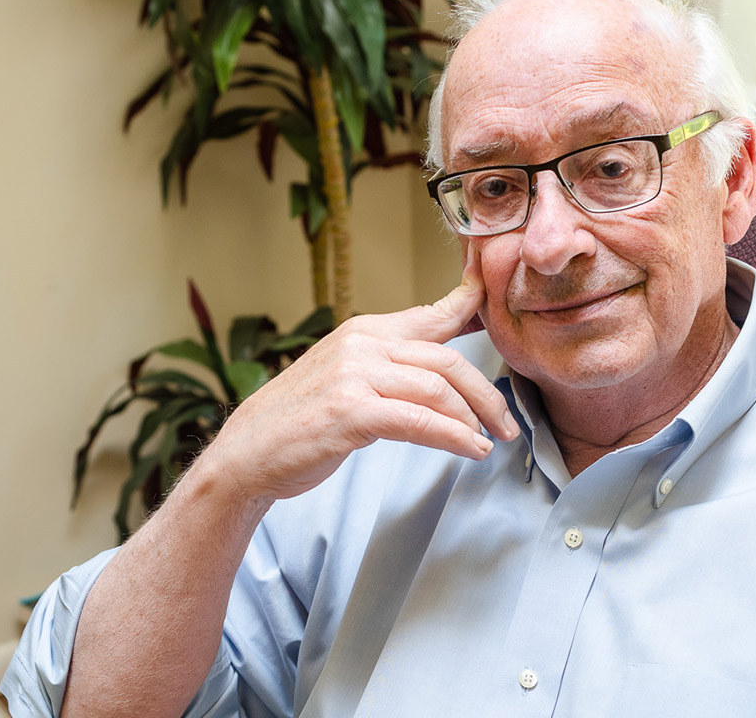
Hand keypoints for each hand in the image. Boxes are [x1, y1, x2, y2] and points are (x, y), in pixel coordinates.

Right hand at [205, 249, 519, 503]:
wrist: (246, 455)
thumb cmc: (302, 420)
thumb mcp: (349, 377)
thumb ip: (394, 365)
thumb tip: (441, 365)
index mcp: (366, 331)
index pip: (432, 314)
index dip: (471, 304)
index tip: (499, 301)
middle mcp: (362, 344)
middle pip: (447, 360)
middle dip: (486, 393)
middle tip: (509, 421)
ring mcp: (354, 375)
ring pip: (438, 389)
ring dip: (475, 419)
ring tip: (492, 441)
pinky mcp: (350, 412)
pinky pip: (419, 420)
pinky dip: (454, 437)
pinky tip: (472, 450)